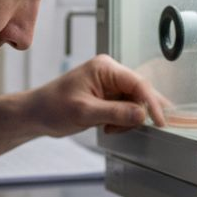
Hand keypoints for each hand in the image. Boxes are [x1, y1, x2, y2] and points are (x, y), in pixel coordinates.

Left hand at [26, 54, 166, 136]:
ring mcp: (110, 85)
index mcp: (105, 68)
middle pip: (140, 94)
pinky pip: (126, 110)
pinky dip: (121, 122)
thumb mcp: (84, 112)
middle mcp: (110, 73)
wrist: (36, 114)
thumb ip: (115, 113)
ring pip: (135, 104)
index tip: (160, 121)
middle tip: (121, 128)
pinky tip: (106, 126)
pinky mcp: (108, 97)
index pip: (138, 84)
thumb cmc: (52, 107)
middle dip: (135, 114)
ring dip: (126, 120)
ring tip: (107, 127)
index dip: (152, 103)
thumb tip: (141, 114)